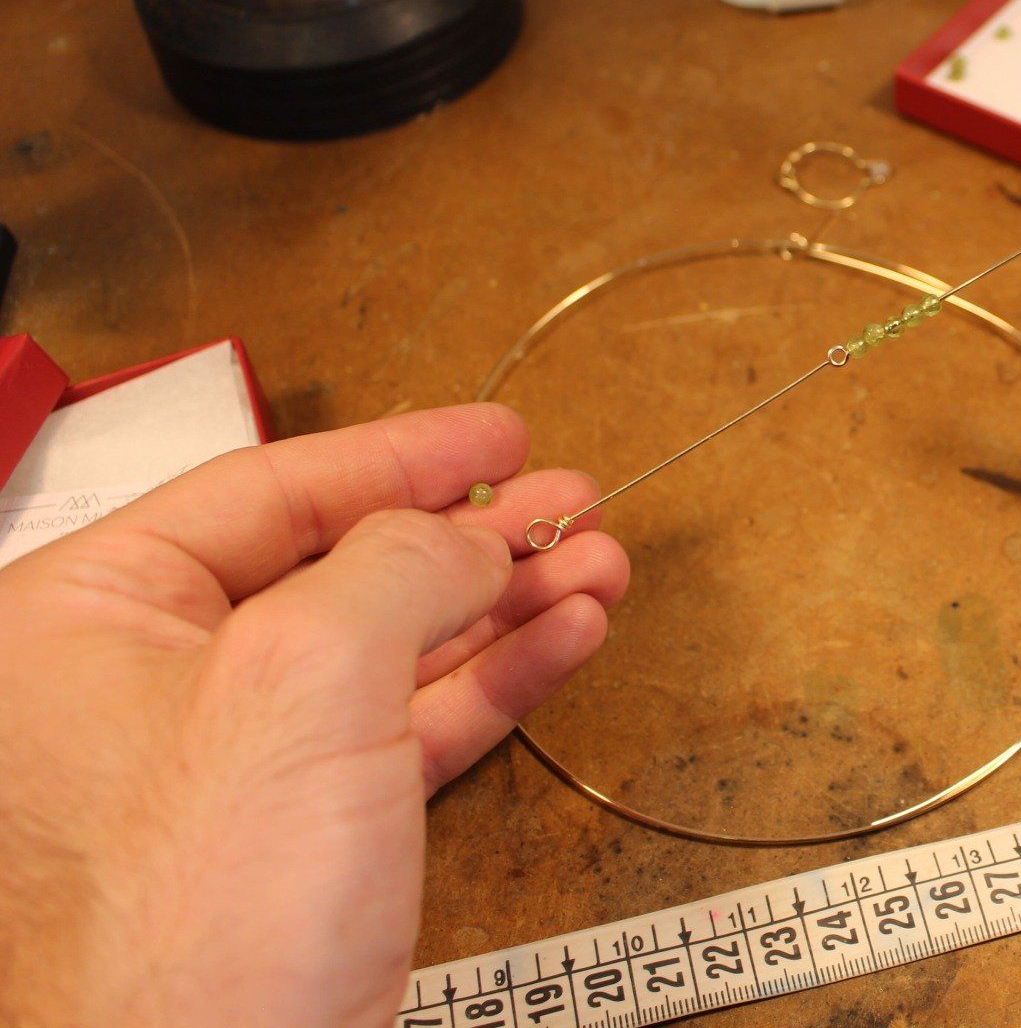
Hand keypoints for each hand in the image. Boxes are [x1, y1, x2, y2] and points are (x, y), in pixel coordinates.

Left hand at [0, 405, 629, 1027]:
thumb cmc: (197, 919)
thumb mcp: (305, 681)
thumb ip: (394, 568)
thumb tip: (462, 533)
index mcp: (87, 619)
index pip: (266, 489)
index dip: (400, 455)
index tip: (497, 437)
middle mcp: (146, 685)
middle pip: (340, 567)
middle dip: (472, 536)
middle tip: (570, 501)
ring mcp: (229, 765)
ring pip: (389, 647)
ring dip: (503, 605)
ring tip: (598, 568)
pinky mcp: (300, 836)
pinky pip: (407, 725)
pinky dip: (491, 679)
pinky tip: (563, 640)